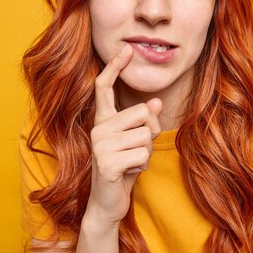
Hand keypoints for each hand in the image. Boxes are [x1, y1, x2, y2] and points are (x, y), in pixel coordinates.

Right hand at [84, 44, 161, 226]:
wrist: (108, 203)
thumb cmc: (124, 168)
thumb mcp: (135, 142)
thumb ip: (142, 121)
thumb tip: (155, 102)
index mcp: (102, 120)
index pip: (104, 88)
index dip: (115, 67)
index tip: (126, 49)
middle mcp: (97, 129)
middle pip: (141, 113)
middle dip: (150, 131)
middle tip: (138, 149)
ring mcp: (99, 146)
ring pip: (145, 135)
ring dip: (146, 152)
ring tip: (132, 162)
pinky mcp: (106, 163)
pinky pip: (142, 154)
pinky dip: (143, 165)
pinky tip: (129, 172)